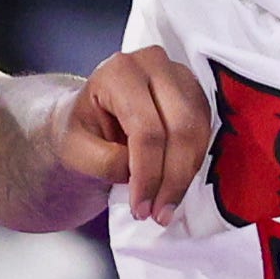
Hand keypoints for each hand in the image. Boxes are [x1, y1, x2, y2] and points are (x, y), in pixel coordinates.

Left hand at [51, 47, 207, 227]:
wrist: (89, 117)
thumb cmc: (80, 131)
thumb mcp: (74, 150)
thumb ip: (103, 162)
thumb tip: (138, 175)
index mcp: (119, 71)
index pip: (145, 129)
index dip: (148, 174)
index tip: (141, 210)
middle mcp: (154, 63)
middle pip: (179, 128)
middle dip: (172, 179)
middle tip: (158, 214)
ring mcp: (180, 75)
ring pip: (197, 131)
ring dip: (185, 175)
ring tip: (165, 207)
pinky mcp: (195, 93)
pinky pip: (205, 132)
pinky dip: (192, 164)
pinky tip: (174, 185)